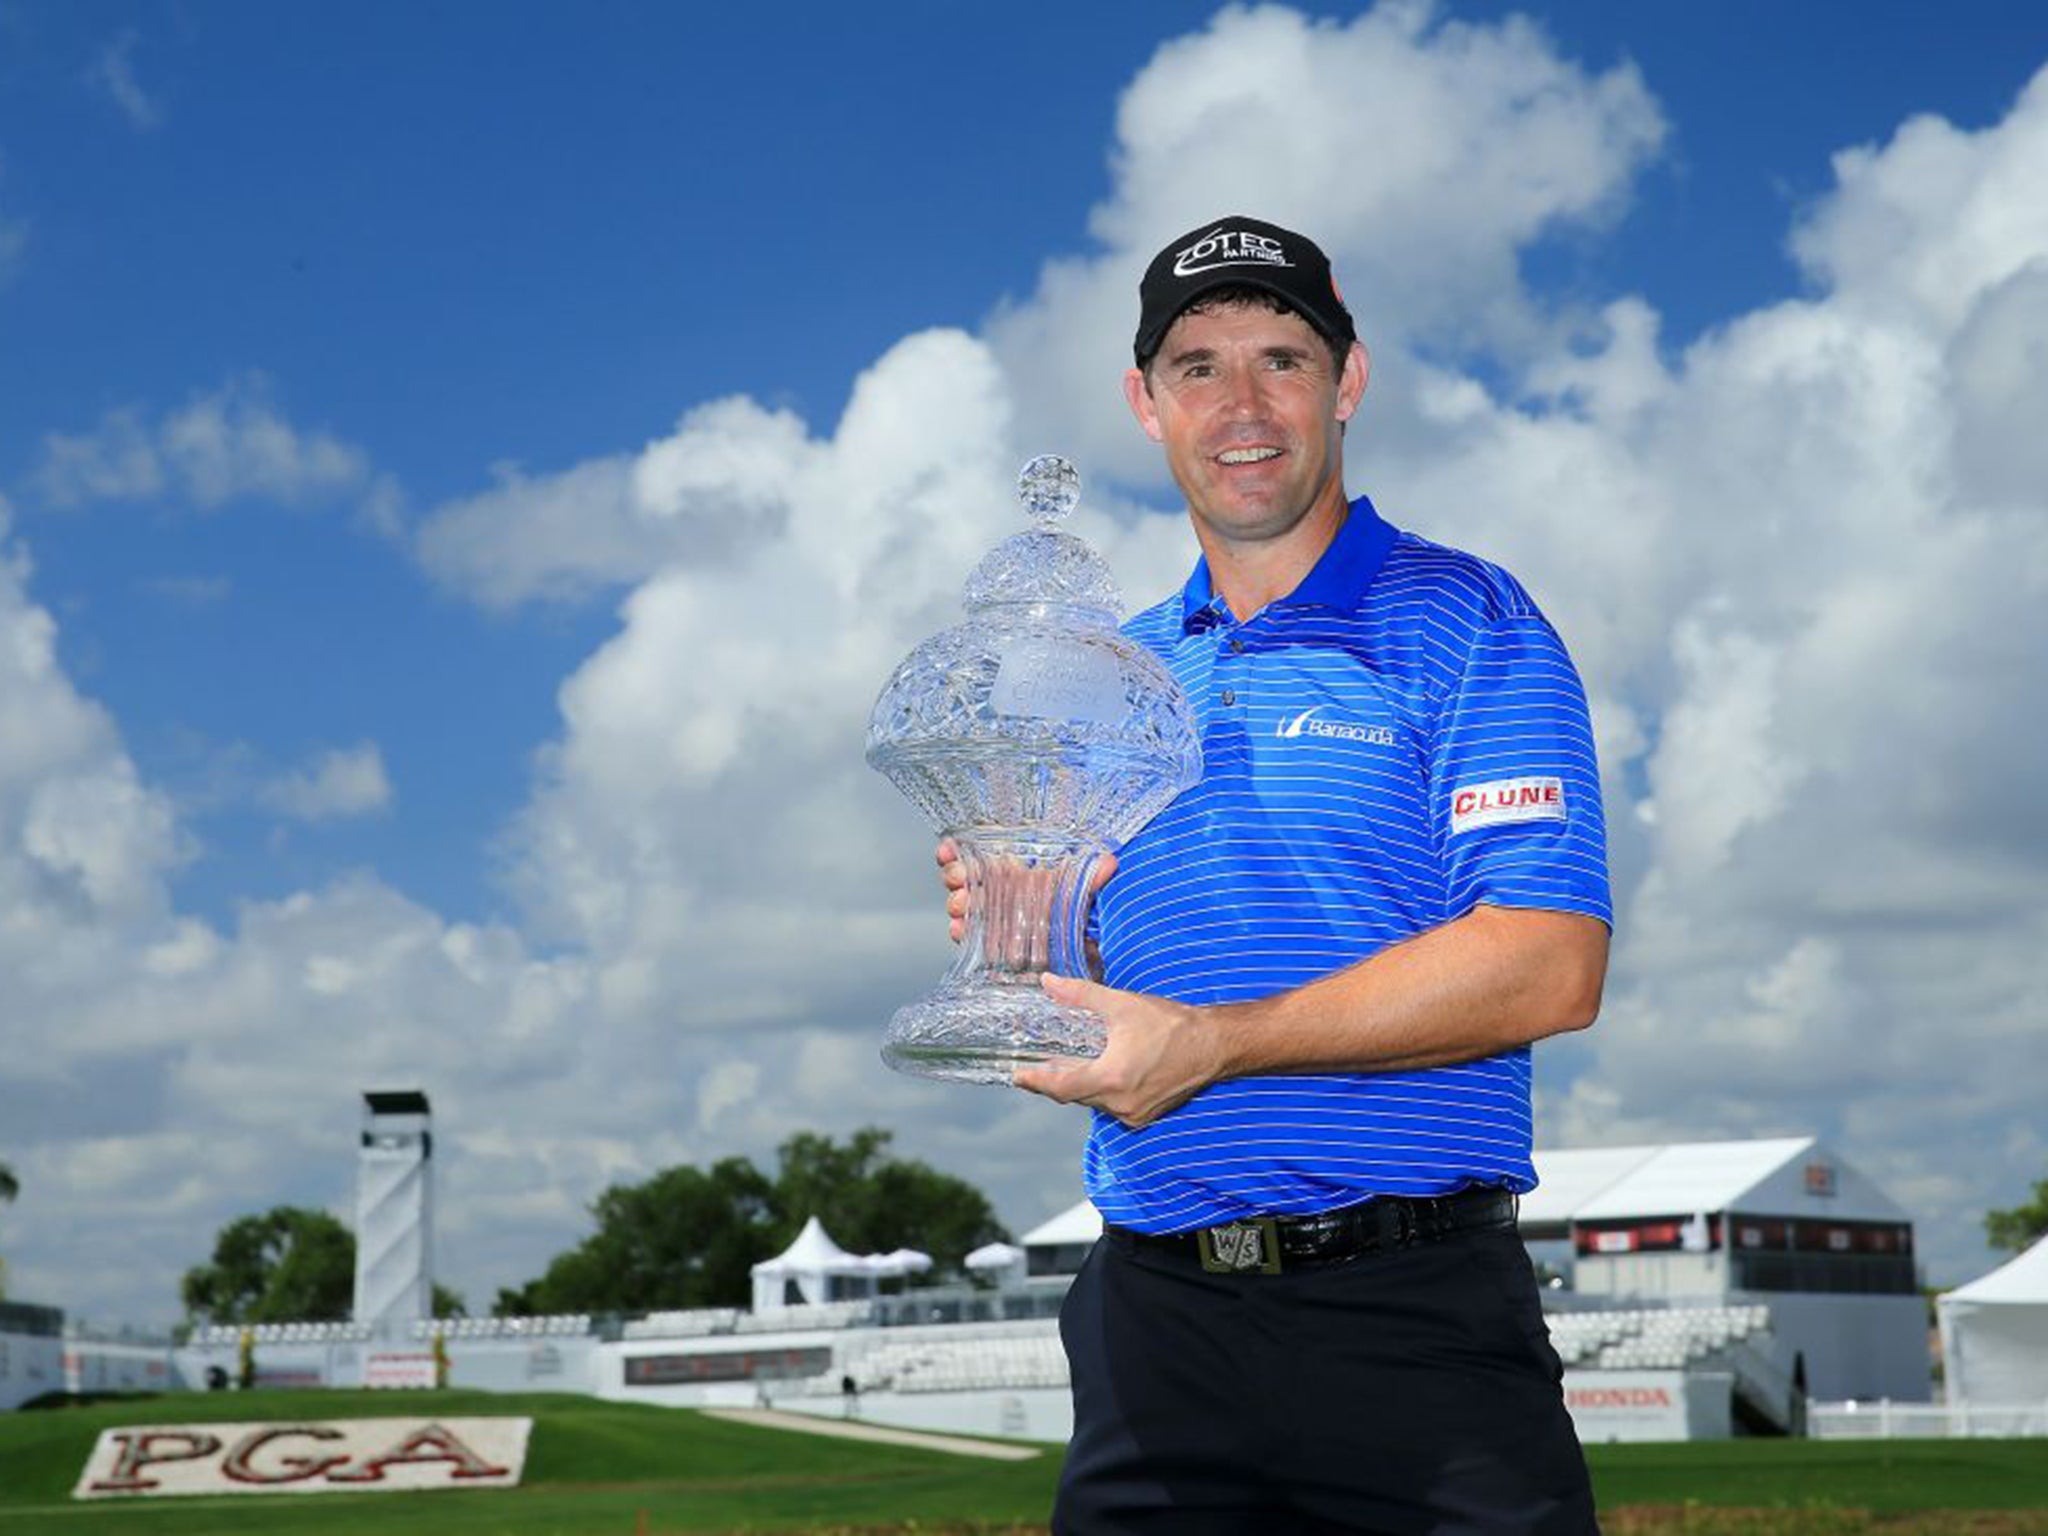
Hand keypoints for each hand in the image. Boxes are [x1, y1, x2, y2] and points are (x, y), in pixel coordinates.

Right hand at [934, 840, 1117, 946]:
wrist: (1079, 941)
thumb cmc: (1072, 906)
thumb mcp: (1080, 887)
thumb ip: (1092, 877)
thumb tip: (1111, 864)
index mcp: (1010, 869)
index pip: (972, 853)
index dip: (955, 850)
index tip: (949, 849)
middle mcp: (994, 889)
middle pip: (959, 878)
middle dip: (956, 878)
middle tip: (964, 882)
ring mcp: (989, 914)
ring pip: (959, 904)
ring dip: (957, 904)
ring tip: (965, 907)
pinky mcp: (990, 941)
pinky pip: (967, 934)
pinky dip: (959, 931)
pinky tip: (961, 930)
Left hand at [1015, 972, 1228, 1128]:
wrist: (1214, 1045)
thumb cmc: (1171, 1025)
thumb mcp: (1122, 1005)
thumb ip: (1081, 995)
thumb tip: (1049, 983)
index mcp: (1111, 1078)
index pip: (1060, 1087)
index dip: (1035, 1081)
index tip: (1017, 1076)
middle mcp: (1120, 1103)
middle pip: (1074, 1095)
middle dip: (1055, 1080)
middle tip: (1036, 1067)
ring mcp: (1134, 1113)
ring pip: (1093, 1101)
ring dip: (1079, 1085)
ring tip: (1065, 1065)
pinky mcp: (1146, 1114)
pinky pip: (1112, 1105)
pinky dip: (1101, 1090)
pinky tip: (1099, 1072)